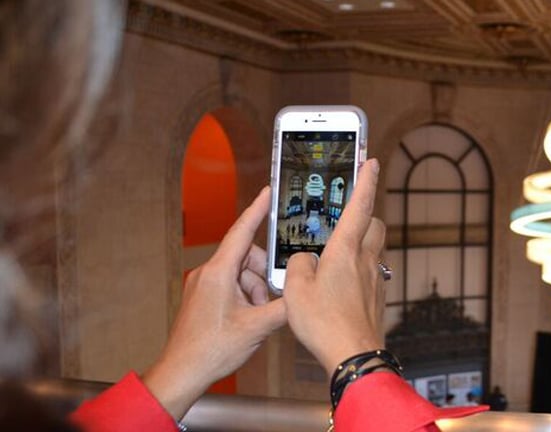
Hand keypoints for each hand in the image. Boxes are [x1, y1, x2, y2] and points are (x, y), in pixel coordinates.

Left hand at [143, 187, 285, 418]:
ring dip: (256, 291)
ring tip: (258, 317)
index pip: (242, 232)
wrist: (183, 372)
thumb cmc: (212, 349)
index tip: (268, 192)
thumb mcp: (258, 327)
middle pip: (247, 257)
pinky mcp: (203, 298)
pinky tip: (250, 319)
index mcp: (219, 273)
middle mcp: (208, 273)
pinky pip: (232, 286)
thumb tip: (303, 294)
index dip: (257, 210)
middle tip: (271, 300)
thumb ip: (285, 307)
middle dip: (264, 276)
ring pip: (242, 274)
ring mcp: (204, 285)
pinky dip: (246, 298)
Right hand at [284, 159, 386, 371]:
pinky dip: (358, 270)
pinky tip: (340, 284)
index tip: (372, 160)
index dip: (366, 180)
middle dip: (364, 214)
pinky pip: (370, 273)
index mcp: (346, 250)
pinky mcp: (377, 297)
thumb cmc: (325, 323)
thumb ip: (297, 265)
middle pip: (375, 224)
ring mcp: (375, 279)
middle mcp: (366, 260)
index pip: (361, 204)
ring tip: (336, 253)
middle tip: (345, 215)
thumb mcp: (295, 290)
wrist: (355, 355)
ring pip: (373, 249)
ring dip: (360, 244)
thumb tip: (305, 260)